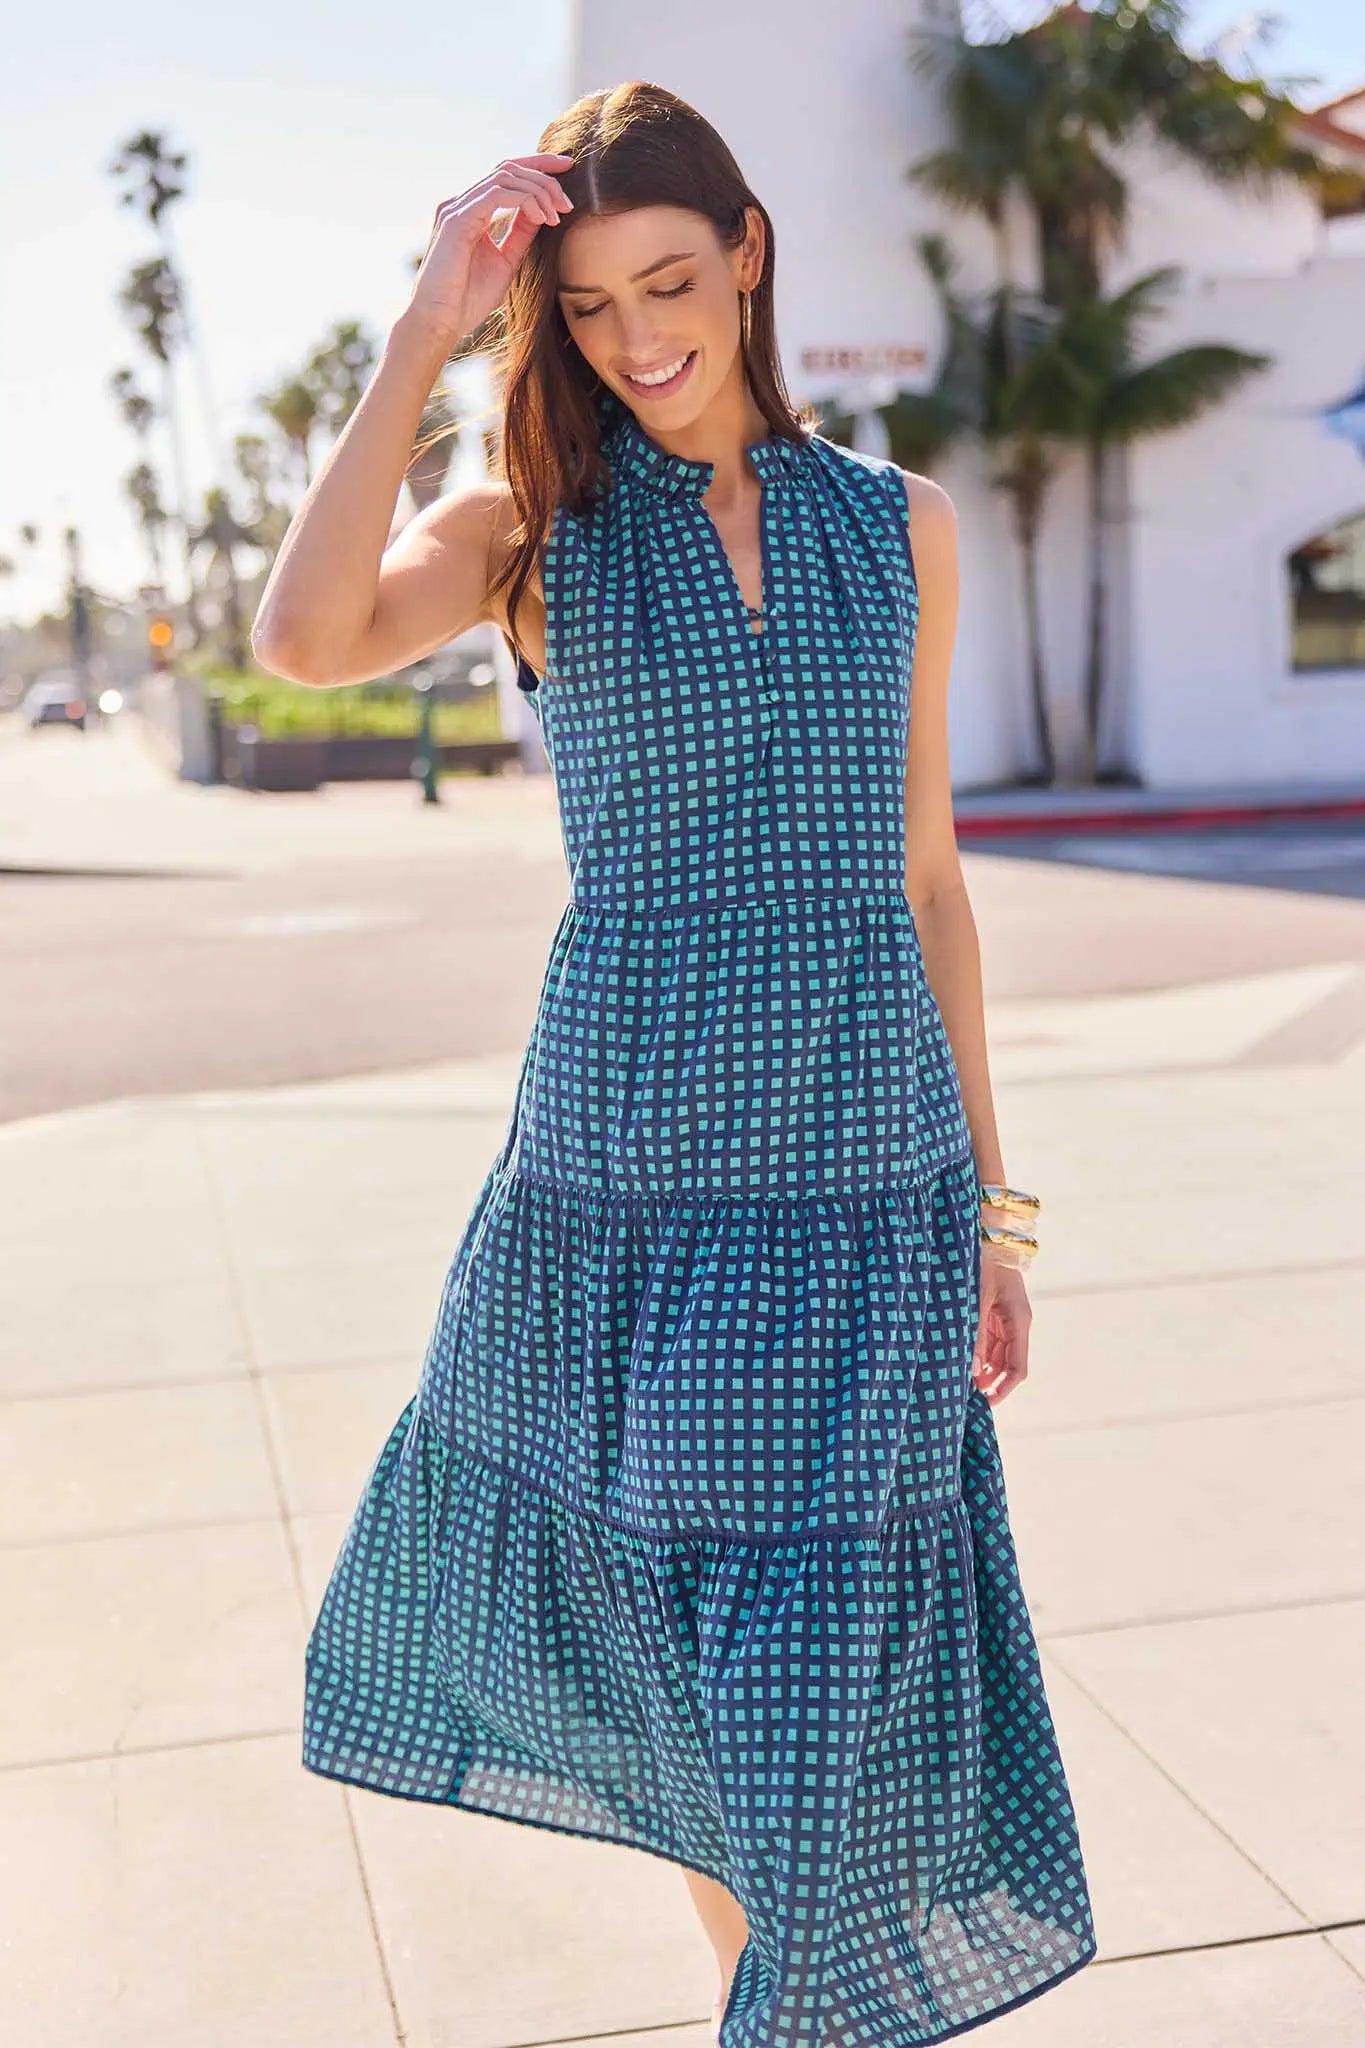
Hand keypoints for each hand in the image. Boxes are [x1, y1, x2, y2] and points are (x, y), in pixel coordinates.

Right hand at [405, 152, 575, 348]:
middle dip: (544, 175)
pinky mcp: (457, 219)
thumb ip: (520, 235)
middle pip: (508, 168)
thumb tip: (543, 213)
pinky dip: (526, 201)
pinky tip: (542, 218)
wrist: (439, 322)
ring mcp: (457, 208)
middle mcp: (461, 203)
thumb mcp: (505, 261)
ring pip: (505, 176)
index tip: (567, 169)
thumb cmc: (467, 299)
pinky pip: (498, 194)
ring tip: (558, 214)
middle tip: (568, 201)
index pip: (505, 174)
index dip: (537, 166)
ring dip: (538, 190)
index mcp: (471, 210)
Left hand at [971, 1250, 1030, 1404]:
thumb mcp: (976, 1298)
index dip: (1004, 1389)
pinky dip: (977, 1354)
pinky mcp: (992, 1311)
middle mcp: (1016, 1323)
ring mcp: (1004, 1317)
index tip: (985, 1404)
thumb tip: (972, 1371)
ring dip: (982, 1370)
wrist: (986, 1232)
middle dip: (989, 1383)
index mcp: (1019, 1320)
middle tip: (964, 1397)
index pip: (1018, 1368)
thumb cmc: (982, 1261)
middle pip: (1007, 1365)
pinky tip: (960, 1362)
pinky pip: (988, 1341)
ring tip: (958, 1383)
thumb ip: (975, 1335)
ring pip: (997, 1355)